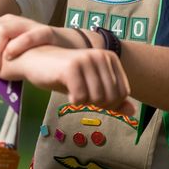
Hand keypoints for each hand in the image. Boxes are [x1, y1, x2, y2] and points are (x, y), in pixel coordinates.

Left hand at [0, 15, 82, 73]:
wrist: (66, 48)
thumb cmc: (34, 54)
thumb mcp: (9, 54)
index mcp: (0, 25)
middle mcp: (11, 22)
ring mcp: (27, 26)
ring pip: (3, 29)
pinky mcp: (44, 32)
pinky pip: (29, 35)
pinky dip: (17, 45)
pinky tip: (10, 57)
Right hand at [0, 45, 136, 116]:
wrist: (36, 61)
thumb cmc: (66, 76)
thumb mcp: (92, 86)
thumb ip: (113, 98)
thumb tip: (132, 112)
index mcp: (110, 58)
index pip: (123, 92)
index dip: (111, 104)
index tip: (94, 99)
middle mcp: (101, 56)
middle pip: (112, 97)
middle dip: (97, 104)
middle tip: (82, 96)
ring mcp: (86, 60)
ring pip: (97, 98)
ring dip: (85, 102)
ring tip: (75, 92)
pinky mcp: (71, 68)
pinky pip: (81, 98)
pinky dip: (74, 101)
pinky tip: (68, 93)